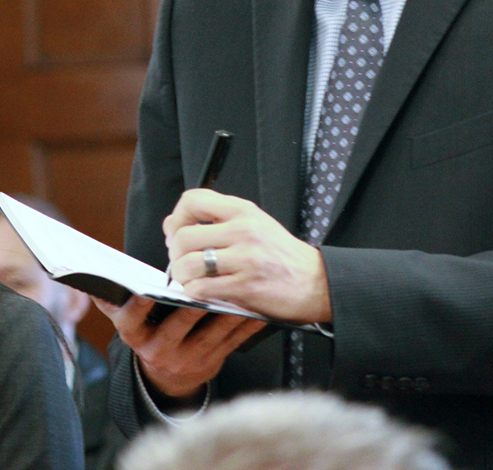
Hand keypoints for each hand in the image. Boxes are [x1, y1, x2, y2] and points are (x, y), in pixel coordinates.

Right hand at [94, 294, 265, 399]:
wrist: (168, 378)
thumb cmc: (148, 333)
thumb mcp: (126, 321)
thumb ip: (111, 301)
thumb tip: (87, 282)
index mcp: (134, 335)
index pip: (132, 319)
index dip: (140, 305)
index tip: (146, 288)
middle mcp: (159, 350)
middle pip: (179, 323)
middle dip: (194, 301)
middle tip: (208, 278)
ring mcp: (187, 359)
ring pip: (211, 332)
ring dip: (227, 310)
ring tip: (240, 286)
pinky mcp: (212, 363)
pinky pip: (232, 342)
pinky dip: (245, 325)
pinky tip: (257, 308)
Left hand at [164, 189, 331, 323]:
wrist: (318, 283)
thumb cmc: (283, 256)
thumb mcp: (255, 224)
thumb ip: (218, 220)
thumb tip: (174, 224)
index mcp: (243, 211)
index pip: (193, 200)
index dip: (176, 218)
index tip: (176, 232)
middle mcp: (243, 230)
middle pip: (184, 236)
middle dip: (175, 253)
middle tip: (181, 261)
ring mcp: (245, 258)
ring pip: (188, 264)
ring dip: (182, 276)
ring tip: (191, 278)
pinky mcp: (246, 286)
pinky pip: (202, 288)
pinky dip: (195, 292)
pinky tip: (203, 291)